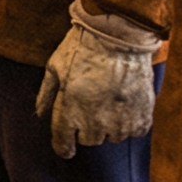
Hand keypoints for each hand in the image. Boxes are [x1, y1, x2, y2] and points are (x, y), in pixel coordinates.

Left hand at [33, 1, 160, 158]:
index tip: (66, 145)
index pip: (63, 145)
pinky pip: (134, 131)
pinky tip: (126, 103)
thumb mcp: (54, 66)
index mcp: (69, 111)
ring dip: (109, 125)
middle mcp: (95, 122)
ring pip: (112, 137)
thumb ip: (46, 94)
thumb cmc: (82, 48)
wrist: (119, 34)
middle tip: (90, 104)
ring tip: (109, 100)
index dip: (63, 146)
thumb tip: (39, 114)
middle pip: (89, 141)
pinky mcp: (142, 116)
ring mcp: (120, 121)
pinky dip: (131, 121)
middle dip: (86, 127)